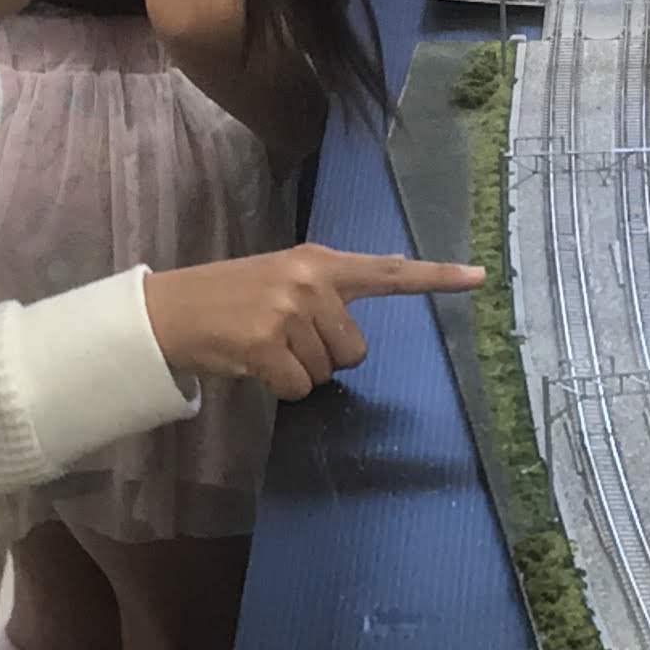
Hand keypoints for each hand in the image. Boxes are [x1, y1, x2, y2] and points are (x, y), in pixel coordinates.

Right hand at [143, 245, 482, 399]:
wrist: (171, 310)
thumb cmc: (232, 299)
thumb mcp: (285, 276)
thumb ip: (331, 287)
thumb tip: (383, 287)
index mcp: (320, 262)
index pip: (389, 271)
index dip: (437, 278)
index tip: (479, 278)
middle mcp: (310, 282)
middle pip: (355, 350)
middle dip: (324, 356)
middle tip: (283, 339)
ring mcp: (288, 312)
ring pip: (327, 372)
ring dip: (298, 371)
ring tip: (264, 346)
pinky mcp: (266, 344)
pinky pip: (298, 387)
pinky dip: (278, 387)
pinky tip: (254, 364)